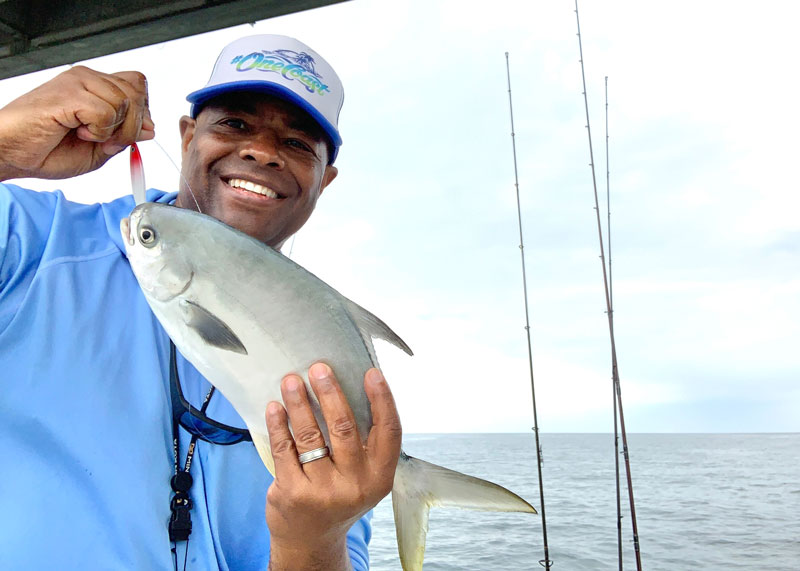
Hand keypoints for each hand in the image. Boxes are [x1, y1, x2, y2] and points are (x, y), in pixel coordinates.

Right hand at [0, 66, 154, 180]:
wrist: (12, 153)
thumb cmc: (48, 150)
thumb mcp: (100, 150)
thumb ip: (125, 137)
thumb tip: (150, 129)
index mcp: (96, 87)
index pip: (138, 84)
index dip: (140, 112)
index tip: (123, 134)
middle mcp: (88, 79)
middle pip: (137, 91)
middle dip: (132, 125)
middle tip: (107, 139)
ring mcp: (78, 82)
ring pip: (125, 102)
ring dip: (113, 130)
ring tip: (86, 135)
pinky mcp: (68, 92)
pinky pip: (105, 111)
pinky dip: (98, 130)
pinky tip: (78, 131)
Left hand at [265, 363, 401, 570]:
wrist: (311, 541)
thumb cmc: (340, 495)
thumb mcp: (363, 476)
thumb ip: (363, 443)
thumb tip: (349, 387)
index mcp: (379, 476)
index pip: (388, 431)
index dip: (382, 399)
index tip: (371, 373)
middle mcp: (355, 485)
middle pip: (344, 427)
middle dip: (330, 392)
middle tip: (319, 368)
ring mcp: (322, 491)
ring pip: (310, 435)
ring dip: (299, 402)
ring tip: (292, 380)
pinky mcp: (292, 493)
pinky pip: (284, 449)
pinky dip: (278, 424)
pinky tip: (275, 407)